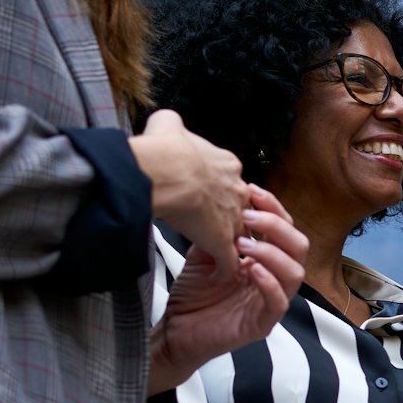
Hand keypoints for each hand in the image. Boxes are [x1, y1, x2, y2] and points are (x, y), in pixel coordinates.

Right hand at [130, 109, 249, 275]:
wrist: (164, 171)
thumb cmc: (164, 150)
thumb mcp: (168, 124)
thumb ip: (172, 124)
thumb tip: (167, 123)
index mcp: (226, 165)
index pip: (229, 181)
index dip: (218, 190)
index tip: (206, 197)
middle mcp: (236, 191)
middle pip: (238, 207)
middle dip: (227, 217)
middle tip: (212, 226)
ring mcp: (232, 218)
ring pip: (239, 235)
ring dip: (229, 244)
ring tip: (218, 253)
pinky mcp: (223, 241)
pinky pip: (228, 263)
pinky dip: (221, 272)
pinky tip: (214, 278)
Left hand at [147, 187, 307, 393]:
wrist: (174, 331)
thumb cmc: (193, 296)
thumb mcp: (206, 254)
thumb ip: (221, 232)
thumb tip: (228, 200)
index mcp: (265, 261)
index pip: (284, 230)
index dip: (273, 208)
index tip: (251, 190)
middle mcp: (274, 279)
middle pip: (298, 247)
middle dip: (276, 226)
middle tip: (247, 216)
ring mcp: (270, 302)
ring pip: (295, 273)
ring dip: (272, 253)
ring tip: (243, 244)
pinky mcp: (262, 325)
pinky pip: (278, 303)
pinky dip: (269, 283)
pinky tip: (250, 270)